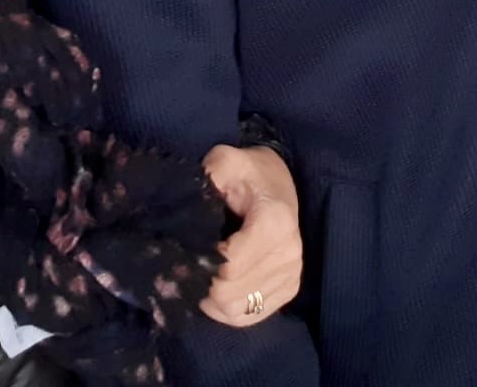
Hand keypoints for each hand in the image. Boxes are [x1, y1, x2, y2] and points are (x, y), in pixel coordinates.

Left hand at [199, 144, 303, 327]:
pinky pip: (248, 316)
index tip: (188, 246)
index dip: (200, 262)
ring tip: (201, 274)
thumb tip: (192, 198)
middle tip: (185, 264)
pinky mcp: (289, 289)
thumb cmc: (249, 173)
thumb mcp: (227, 160)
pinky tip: (216, 289)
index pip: (228, 268)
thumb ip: (212, 172)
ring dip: (210, 298)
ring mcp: (291, 274)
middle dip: (201, 283)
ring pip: (235, 309)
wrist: (278, 183)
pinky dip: (225, 310)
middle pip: (229, 294)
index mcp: (276, 223)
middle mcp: (289, 253)